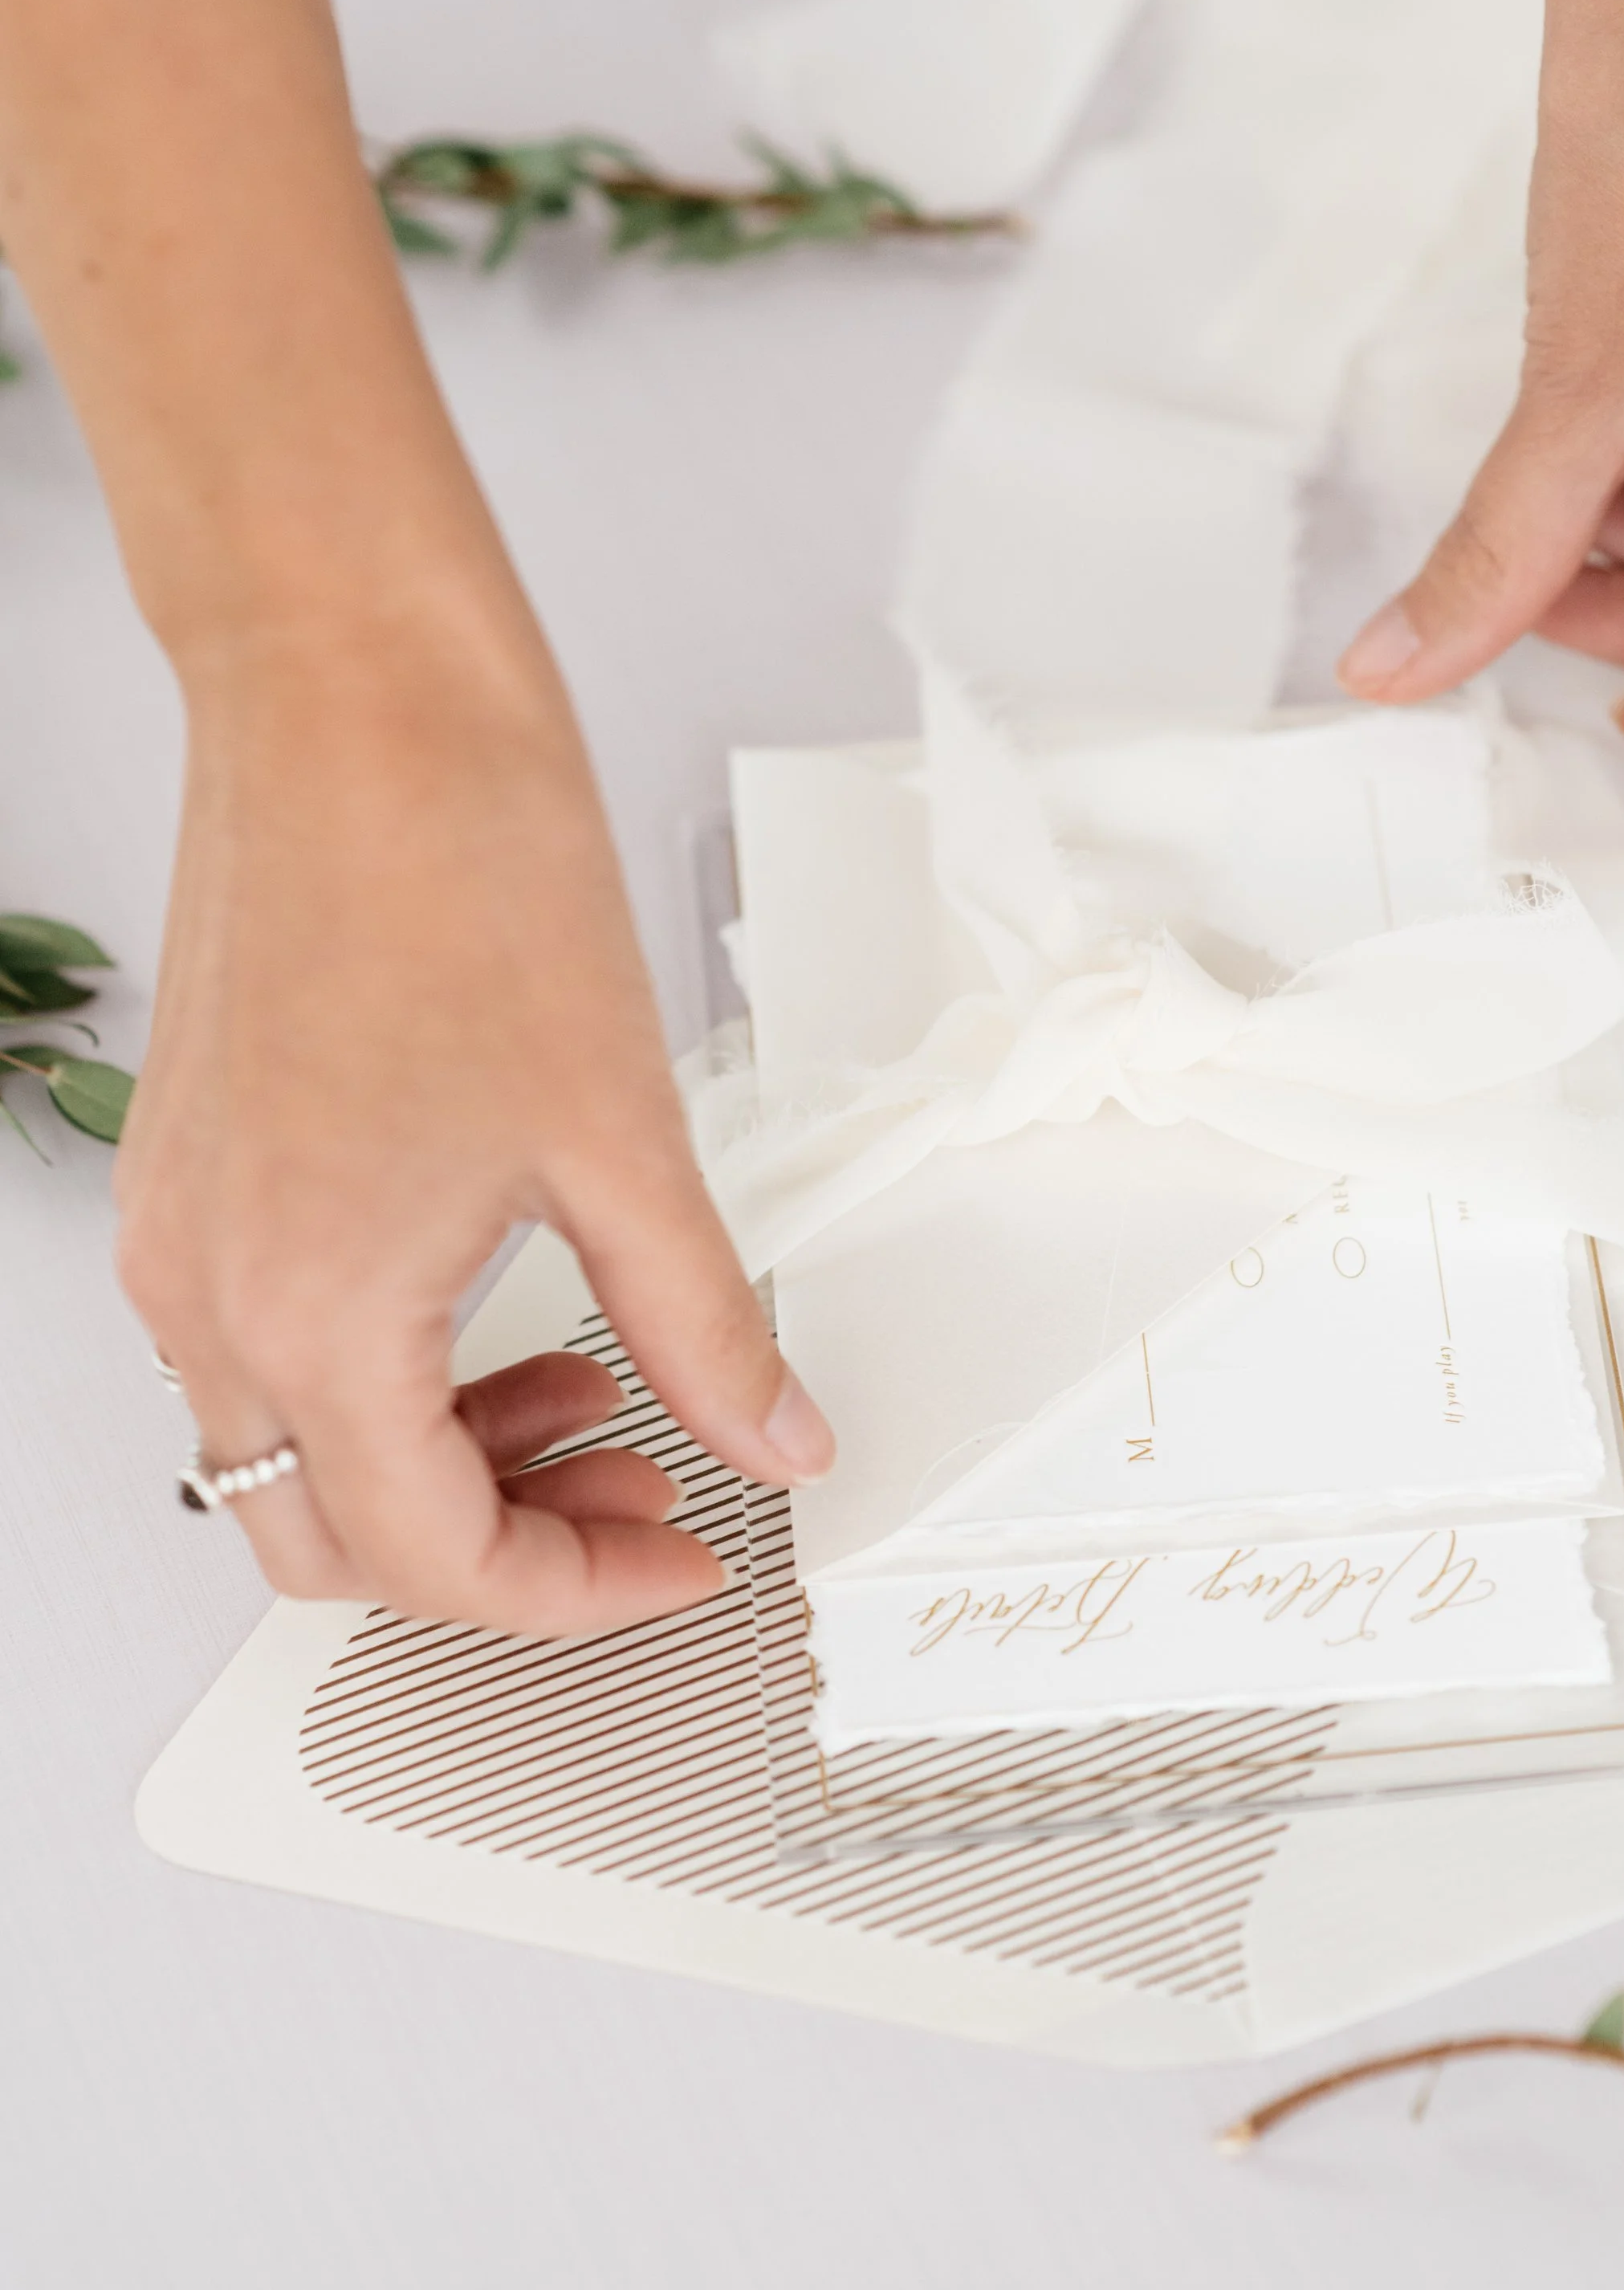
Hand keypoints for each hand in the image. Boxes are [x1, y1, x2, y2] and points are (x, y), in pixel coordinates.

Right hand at [118, 600, 832, 1635]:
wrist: (352, 697)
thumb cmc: (462, 865)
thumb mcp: (623, 1138)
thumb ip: (704, 1324)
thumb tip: (775, 1433)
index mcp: (308, 1310)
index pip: (437, 1561)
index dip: (581, 1593)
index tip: (688, 1555)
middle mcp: (209, 1294)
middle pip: (337, 1544)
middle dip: (505, 1550)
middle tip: (648, 1490)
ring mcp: (183, 1234)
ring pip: (294, 1455)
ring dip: (445, 1464)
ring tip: (597, 1391)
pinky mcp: (191, 1172)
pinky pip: (269, 1351)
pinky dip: (387, 1377)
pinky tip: (502, 1306)